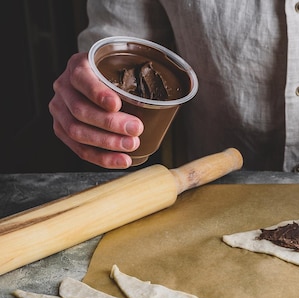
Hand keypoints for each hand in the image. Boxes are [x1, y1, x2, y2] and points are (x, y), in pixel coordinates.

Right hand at [49, 52, 142, 167]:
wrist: (97, 79)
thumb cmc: (114, 76)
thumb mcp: (122, 69)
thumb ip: (134, 81)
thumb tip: (168, 101)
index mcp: (78, 67)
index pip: (82, 80)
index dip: (98, 94)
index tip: (116, 104)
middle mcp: (64, 87)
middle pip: (81, 110)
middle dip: (110, 124)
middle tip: (136, 129)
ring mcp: (60, 109)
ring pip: (77, 131)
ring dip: (107, 143)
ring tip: (130, 145)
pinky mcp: (62, 129)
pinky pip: (80, 148)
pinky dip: (102, 157)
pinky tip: (121, 160)